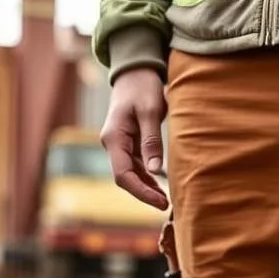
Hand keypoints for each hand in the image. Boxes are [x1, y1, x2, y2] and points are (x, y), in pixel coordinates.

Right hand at [100, 68, 169, 209]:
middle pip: (124, 177)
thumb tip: (156, 171)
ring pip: (130, 173)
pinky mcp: (127, 143)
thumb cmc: (143, 87)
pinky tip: (160, 185)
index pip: (122, 174)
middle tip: (166, 205)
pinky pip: (134, 165)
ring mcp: (118, 144)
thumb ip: (152, 141)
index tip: (160, 202)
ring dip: (146, 187)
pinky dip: (146, 177)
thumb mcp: (150, 111)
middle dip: (144, 193)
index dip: (141, 191)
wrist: (134, 71)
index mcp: (114, 138)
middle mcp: (112, 143)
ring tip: (165, 199)